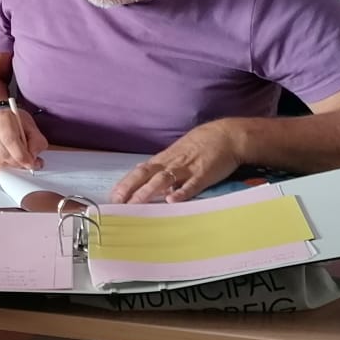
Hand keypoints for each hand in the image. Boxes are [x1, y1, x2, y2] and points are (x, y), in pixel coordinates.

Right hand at [0, 101, 46, 172]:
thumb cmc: (12, 119)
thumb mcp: (29, 124)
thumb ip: (36, 141)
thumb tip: (35, 157)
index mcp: (2, 117)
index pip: (10, 140)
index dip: (22, 155)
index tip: (32, 163)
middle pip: (4, 153)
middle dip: (18, 161)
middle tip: (28, 161)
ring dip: (11, 162)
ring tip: (17, 154)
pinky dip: (3, 161)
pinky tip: (7, 152)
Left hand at [110, 121, 243, 203]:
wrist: (227, 135)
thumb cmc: (201, 145)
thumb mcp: (177, 153)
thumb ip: (162, 167)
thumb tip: (144, 178)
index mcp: (164, 159)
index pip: (139, 171)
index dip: (125, 183)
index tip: (112, 196)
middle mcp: (171, 163)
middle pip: (145, 175)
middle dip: (130, 189)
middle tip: (117, 203)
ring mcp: (187, 168)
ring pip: (163, 180)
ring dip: (148, 192)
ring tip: (136, 204)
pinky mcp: (204, 174)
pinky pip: (191, 185)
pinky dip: (181, 192)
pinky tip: (171, 201)